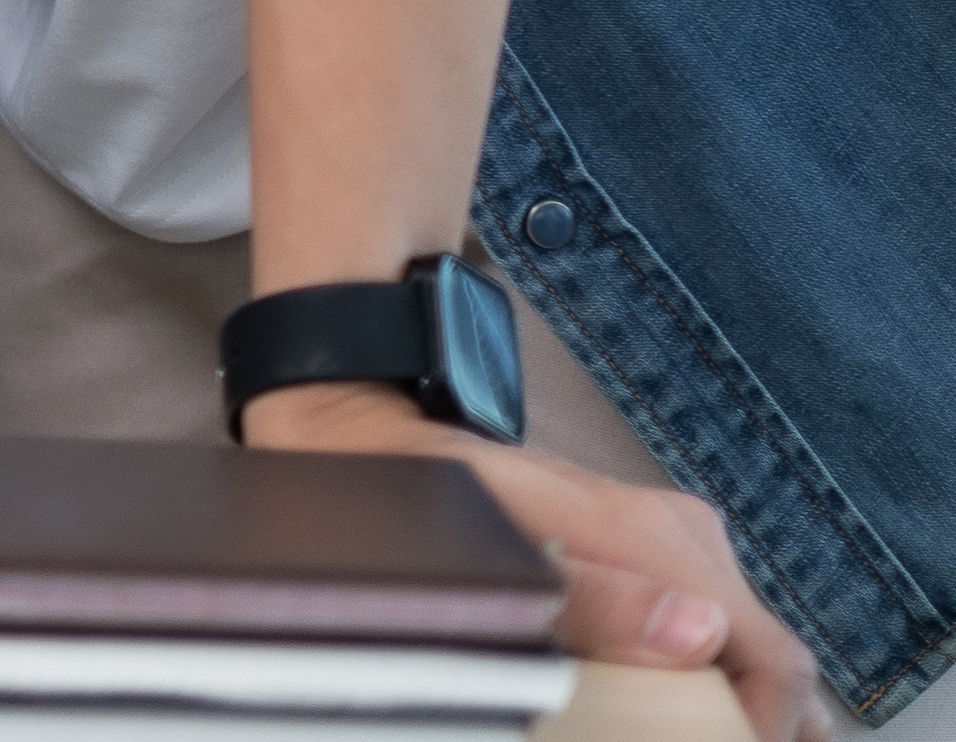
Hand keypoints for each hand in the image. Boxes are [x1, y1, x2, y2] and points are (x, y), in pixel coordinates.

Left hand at [240, 391, 821, 739]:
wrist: (380, 442)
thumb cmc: (424, 506)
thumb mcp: (489, 561)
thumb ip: (594, 601)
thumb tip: (697, 636)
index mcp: (656, 538)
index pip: (774, 658)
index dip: (766, 730)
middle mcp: (681, 533)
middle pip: (771, 659)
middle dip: (753, 724)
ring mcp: (671, 539)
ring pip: (744, 647)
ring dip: (729, 705)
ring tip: (679, 735)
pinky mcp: (654, 553)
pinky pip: (709, 629)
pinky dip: (704, 679)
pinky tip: (668, 713)